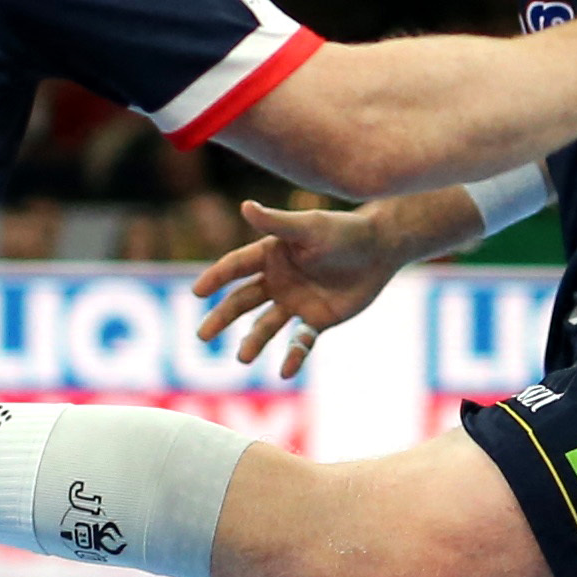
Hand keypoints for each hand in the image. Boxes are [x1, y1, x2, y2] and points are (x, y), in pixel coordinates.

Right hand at [191, 201, 408, 377]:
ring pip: (266, 325)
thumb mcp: (309, 227)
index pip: (235, 267)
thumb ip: (277, 223)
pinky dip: (294, 356)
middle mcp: (277, 280)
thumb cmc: (344, 232)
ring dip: (253, 341)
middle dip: (222, 318)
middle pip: (242, 301)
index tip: (197, 291)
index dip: (216, 278)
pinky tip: (285, 371)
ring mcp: (295, 302)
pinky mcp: (317, 320)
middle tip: (202, 336)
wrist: (379, 249)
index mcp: (270, 255)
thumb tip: (245, 206)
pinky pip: (300, 341)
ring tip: (243, 358)